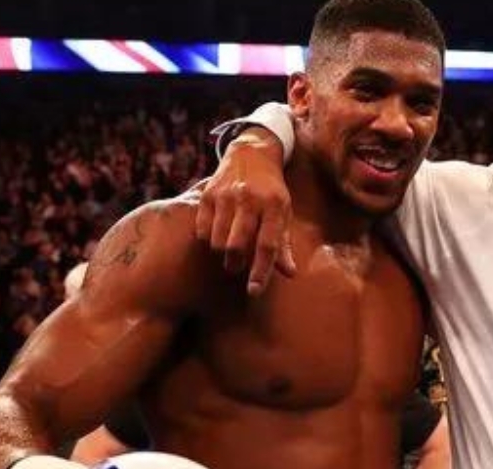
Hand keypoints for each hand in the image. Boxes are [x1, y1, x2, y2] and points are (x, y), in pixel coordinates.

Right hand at [196, 127, 295, 295]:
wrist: (252, 153)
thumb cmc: (272, 192)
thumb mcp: (284, 213)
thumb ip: (284, 244)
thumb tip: (290, 274)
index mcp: (275, 206)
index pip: (268, 246)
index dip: (260, 272)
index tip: (253, 291)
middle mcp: (250, 199)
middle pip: (237, 246)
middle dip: (236, 264)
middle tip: (236, 267)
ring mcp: (227, 195)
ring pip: (217, 241)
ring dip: (222, 253)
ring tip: (229, 248)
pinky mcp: (208, 194)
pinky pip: (202, 230)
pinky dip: (208, 238)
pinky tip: (217, 231)